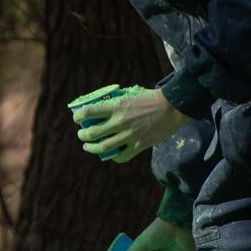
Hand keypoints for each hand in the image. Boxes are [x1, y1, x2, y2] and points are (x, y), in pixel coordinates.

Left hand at [75, 86, 189, 162]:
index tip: (77, 119)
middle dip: (83, 135)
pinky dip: (114, 157)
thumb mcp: (130, 94)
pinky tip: (112, 154)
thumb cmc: (151, 98)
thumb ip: (116, 100)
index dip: (78, 116)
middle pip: (92, 133)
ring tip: (88, 147)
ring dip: (92, 148)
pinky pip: (122, 156)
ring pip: (103, 147)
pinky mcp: (139, 145)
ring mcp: (129, 135)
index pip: (88, 111)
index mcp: (116, 106)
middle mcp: (120, 122)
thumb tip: (102, 103)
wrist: (173, 107)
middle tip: (82, 135)